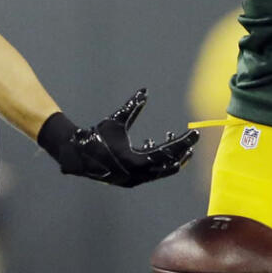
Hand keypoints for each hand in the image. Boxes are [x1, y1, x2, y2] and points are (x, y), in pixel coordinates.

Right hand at [52, 88, 197, 187]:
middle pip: (169, 167)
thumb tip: (144, 91)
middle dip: (182, 154)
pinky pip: (150, 173)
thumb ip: (132, 107)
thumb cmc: (97, 136)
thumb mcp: (116, 120)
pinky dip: (157, 162)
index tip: (195, 134)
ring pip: (161, 172)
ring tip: (179, 146)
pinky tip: (152, 145)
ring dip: (172, 159)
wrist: (76, 155)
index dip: (183, 142)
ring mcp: (134, 180)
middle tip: (192, 143)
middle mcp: (137, 174)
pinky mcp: (130, 180)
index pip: (168, 152)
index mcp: (136, 161)